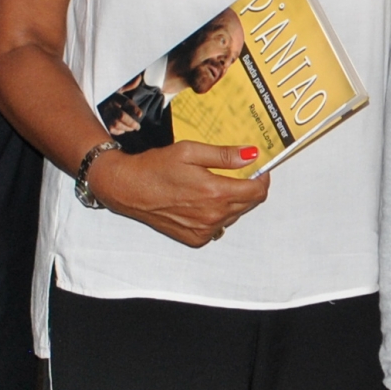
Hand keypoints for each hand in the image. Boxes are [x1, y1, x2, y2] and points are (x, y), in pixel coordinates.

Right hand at [85, 142, 270, 247]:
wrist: (128, 189)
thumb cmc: (155, 167)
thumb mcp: (190, 151)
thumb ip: (224, 155)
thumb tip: (251, 155)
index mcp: (215, 193)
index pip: (257, 191)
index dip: (262, 177)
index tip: (257, 168)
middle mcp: (213, 216)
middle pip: (249, 204)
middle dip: (248, 187)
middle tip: (235, 172)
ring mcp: (204, 230)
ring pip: (234, 215)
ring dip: (232, 200)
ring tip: (213, 185)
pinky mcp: (195, 238)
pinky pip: (218, 226)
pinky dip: (217, 214)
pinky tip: (201, 201)